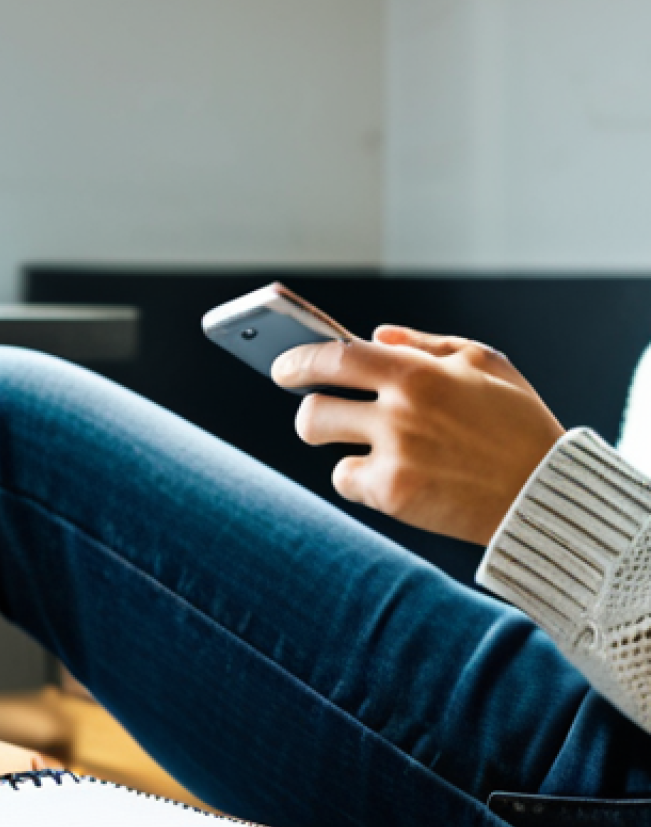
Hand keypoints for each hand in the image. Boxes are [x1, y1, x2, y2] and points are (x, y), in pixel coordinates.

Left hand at [270, 326, 565, 544]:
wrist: (545, 493)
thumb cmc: (516, 423)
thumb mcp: (486, 364)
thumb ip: (427, 344)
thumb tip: (377, 332)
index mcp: (417, 373)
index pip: (335, 357)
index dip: (298, 361)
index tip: (281, 367)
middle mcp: (399, 413)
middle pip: (312, 411)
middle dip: (308, 412)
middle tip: (317, 414)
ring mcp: (394, 456)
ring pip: (325, 447)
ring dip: (334, 444)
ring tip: (358, 444)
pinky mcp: (393, 495)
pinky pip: (347, 480)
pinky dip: (360, 478)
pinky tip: (390, 475)